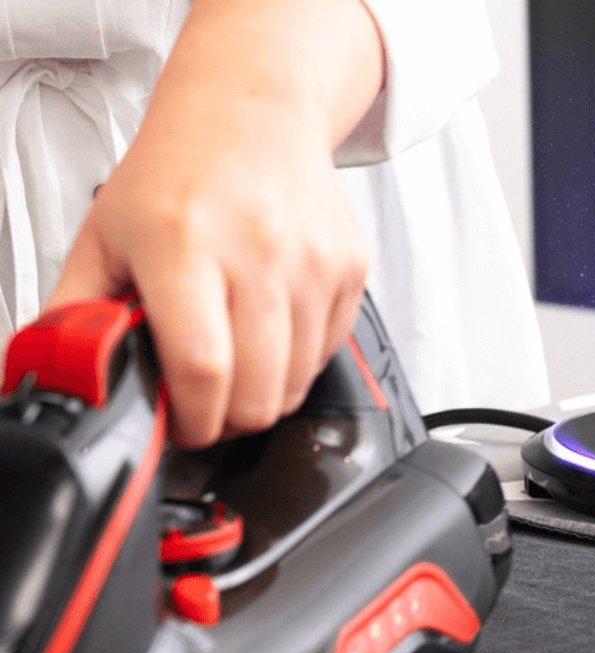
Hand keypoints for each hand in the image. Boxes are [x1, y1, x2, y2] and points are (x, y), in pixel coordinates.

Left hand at [45, 0, 384, 447]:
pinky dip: (300, 362)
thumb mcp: (105, 236)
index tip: (184, 426)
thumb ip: (80, 313)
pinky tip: (273, 330)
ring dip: (265, 395)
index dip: (194, 420)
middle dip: (230, 420)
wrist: (252, 115)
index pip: (201, 368)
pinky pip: (329, 353)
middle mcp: (255, 251)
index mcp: (183, 244)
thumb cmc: (179, 173)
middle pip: (258, 393)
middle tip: (210, 404)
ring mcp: (312, 263)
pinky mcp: (349, 269)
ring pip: (297, 384)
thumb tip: (77, 378)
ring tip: (239, 364)